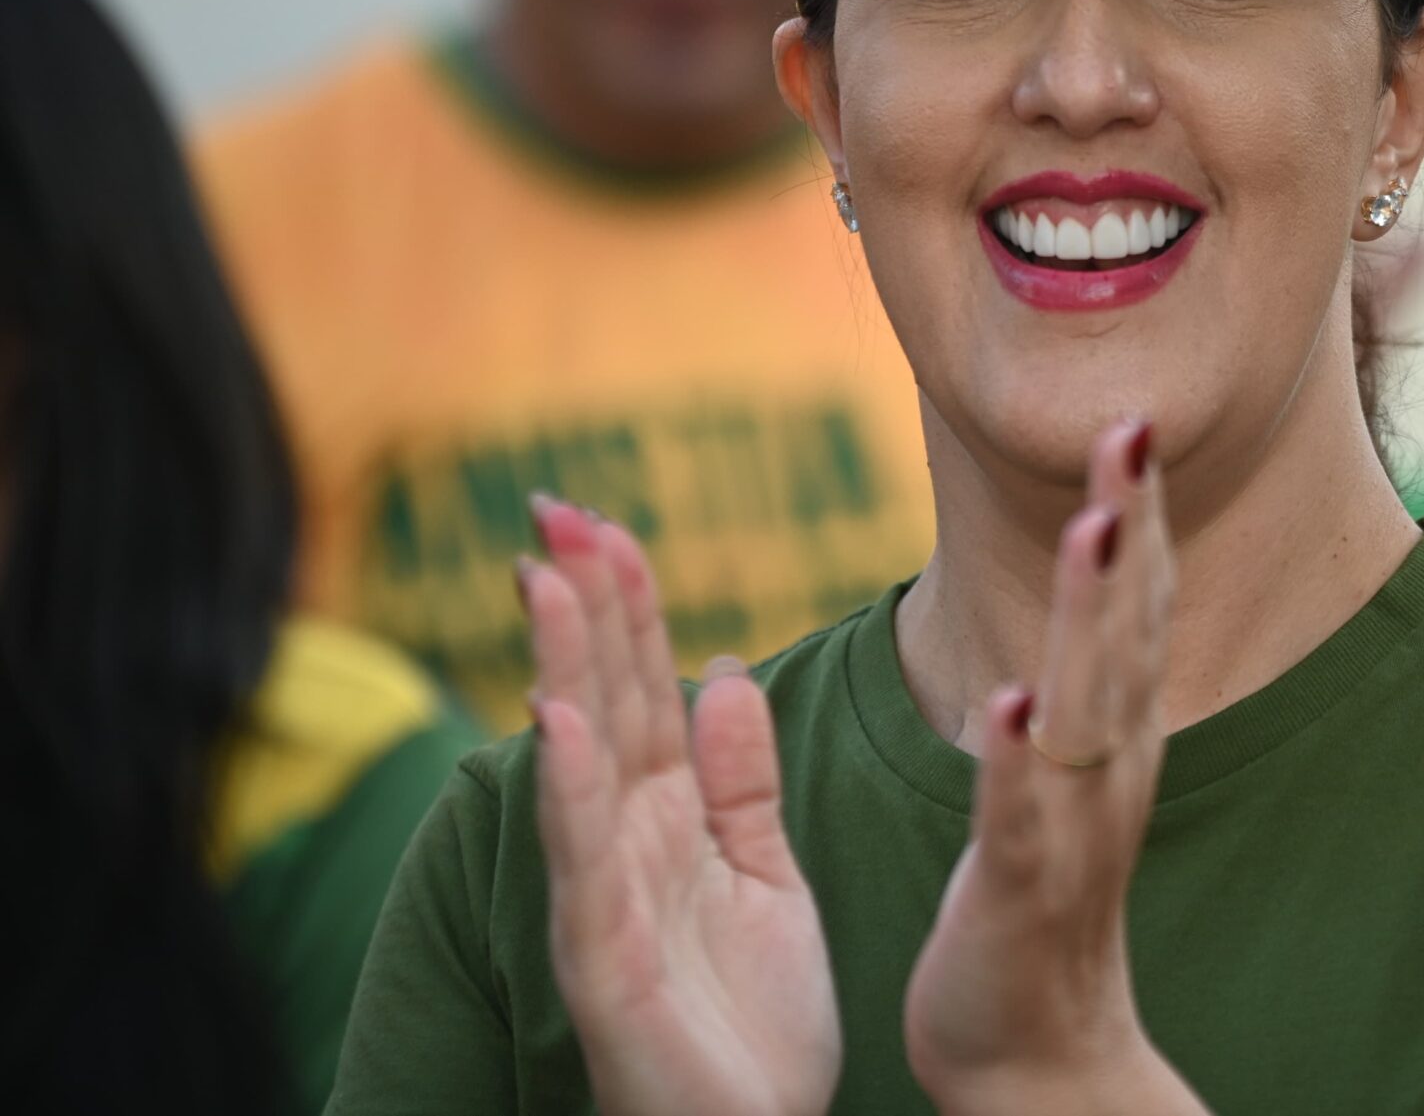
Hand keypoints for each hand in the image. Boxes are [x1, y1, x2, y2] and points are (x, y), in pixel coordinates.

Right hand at [519, 499, 841, 1115]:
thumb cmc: (750, 1025)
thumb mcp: (764, 877)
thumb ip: (741, 782)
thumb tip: (725, 669)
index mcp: (670, 820)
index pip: (643, 688)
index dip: (628, 605)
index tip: (609, 520)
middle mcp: (627, 845)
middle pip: (603, 701)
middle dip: (582, 607)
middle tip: (555, 509)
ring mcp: (608, 899)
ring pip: (582, 763)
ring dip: (563, 669)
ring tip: (547, 579)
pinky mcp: (605, 961)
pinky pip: (590, 863)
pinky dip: (573, 791)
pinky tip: (559, 723)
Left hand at [903, 420, 1204, 1114]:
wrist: (1038, 1060)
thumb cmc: (1040, 904)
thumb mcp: (1066, 772)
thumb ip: (1079, 682)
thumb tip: (1089, 586)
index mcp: (1112, 736)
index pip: (1133, 606)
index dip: (1138, 512)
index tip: (1134, 418)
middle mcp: (1110, 769)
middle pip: (1125, 630)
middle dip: (1130, 524)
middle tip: (1132, 424)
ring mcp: (1072, 828)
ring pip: (1086, 705)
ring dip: (1091, 615)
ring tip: (1094, 526)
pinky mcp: (1022, 890)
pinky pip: (1022, 817)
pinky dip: (1018, 759)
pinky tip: (1013, 704)